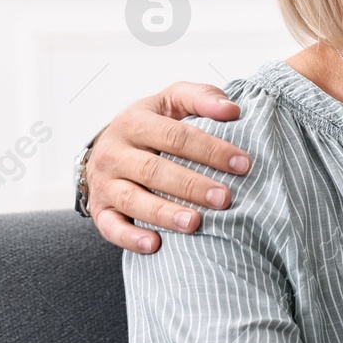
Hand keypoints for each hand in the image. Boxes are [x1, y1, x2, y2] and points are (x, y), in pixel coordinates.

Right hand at [86, 82, 250, 252]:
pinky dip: (130, 237)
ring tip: (195, 223)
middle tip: (224, 198)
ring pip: (132, 199)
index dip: (210, 150)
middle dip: (191, 185)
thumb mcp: (172, 101)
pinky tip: (154, 245)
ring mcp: (104, 182)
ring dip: (164, 213)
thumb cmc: (151, 125)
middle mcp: (114, 152)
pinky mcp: (101, 209)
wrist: (107, 146)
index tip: (242, 164)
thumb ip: (201, 97)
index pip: (175, 136)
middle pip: (154, 170)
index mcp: (134, 122)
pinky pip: (110, 227)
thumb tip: (232, 109)